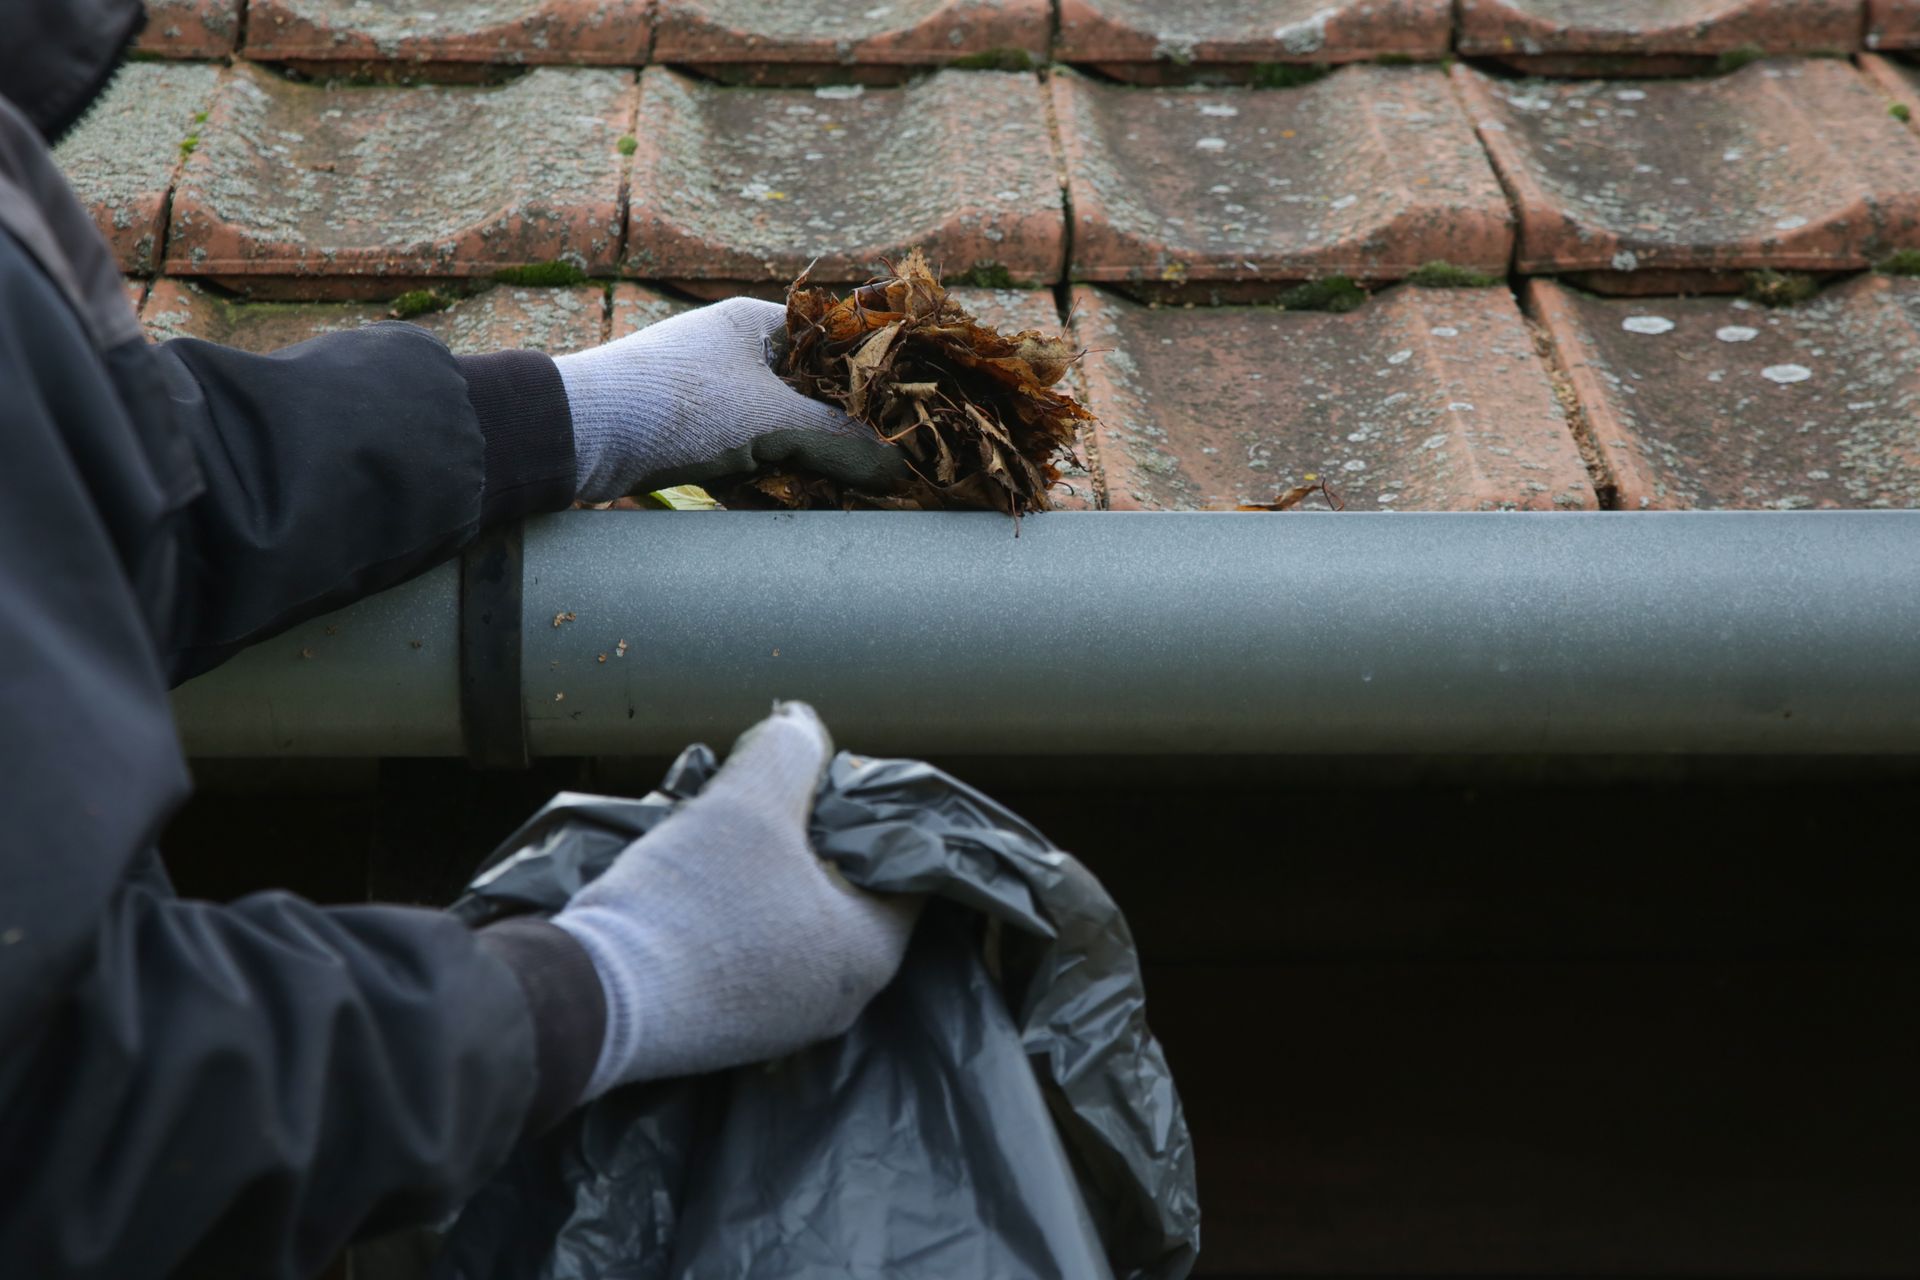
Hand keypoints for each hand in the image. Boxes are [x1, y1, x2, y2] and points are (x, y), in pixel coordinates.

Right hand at [552, 704, 920, 1094]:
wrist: (590, 1000)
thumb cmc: (691, 901)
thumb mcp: (747, 802)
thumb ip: (789, 751)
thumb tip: (802, 723)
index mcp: (871, 950)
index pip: (905, 867)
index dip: (870, 811)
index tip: (827, 780)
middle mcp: (841, 999)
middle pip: (845, 893)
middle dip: (811, 840)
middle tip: (769, 800)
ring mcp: (785, 1025)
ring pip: (793, 923)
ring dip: (766, 876)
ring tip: (723, 835)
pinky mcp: (732, 1036)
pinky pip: (753, 957)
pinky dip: (735, 917)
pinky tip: (695, 886)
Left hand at [554, 297, 906, 501]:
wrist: (576, 436)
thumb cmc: (677, 406)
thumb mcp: (769, 422)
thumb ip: (838, 441)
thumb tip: (898, 468)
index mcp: (755, 324)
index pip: (833, 340)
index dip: (872, 374)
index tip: (909, 409)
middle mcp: (732, 353)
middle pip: (809, 393)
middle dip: (844, 433)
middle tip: (888, 464)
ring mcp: (709, 398)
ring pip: (778, 433)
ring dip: (808, 465)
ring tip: (852, 495)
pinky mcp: (687, 440)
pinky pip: (745, 463)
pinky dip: (770, 486)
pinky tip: (799, 512)